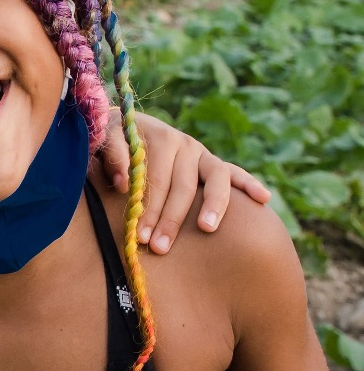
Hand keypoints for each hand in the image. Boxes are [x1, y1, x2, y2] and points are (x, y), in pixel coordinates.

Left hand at [95, 112, 269, 253]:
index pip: (154, 181)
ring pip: (214, 179)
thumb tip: (124, 184)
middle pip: (181, 186)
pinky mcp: (212, 162)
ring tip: (207, 228)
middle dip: (170, 219)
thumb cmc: (113, 140)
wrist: (127, 123)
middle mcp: (184, 144)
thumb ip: (112, 156)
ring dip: (213, 205)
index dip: (146, 209)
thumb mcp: (106, 139)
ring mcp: (201, 153)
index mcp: (159, 139)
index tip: (139, 236)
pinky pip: (234, 172)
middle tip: (160, 247)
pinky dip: (249, 183)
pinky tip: (263, 199)